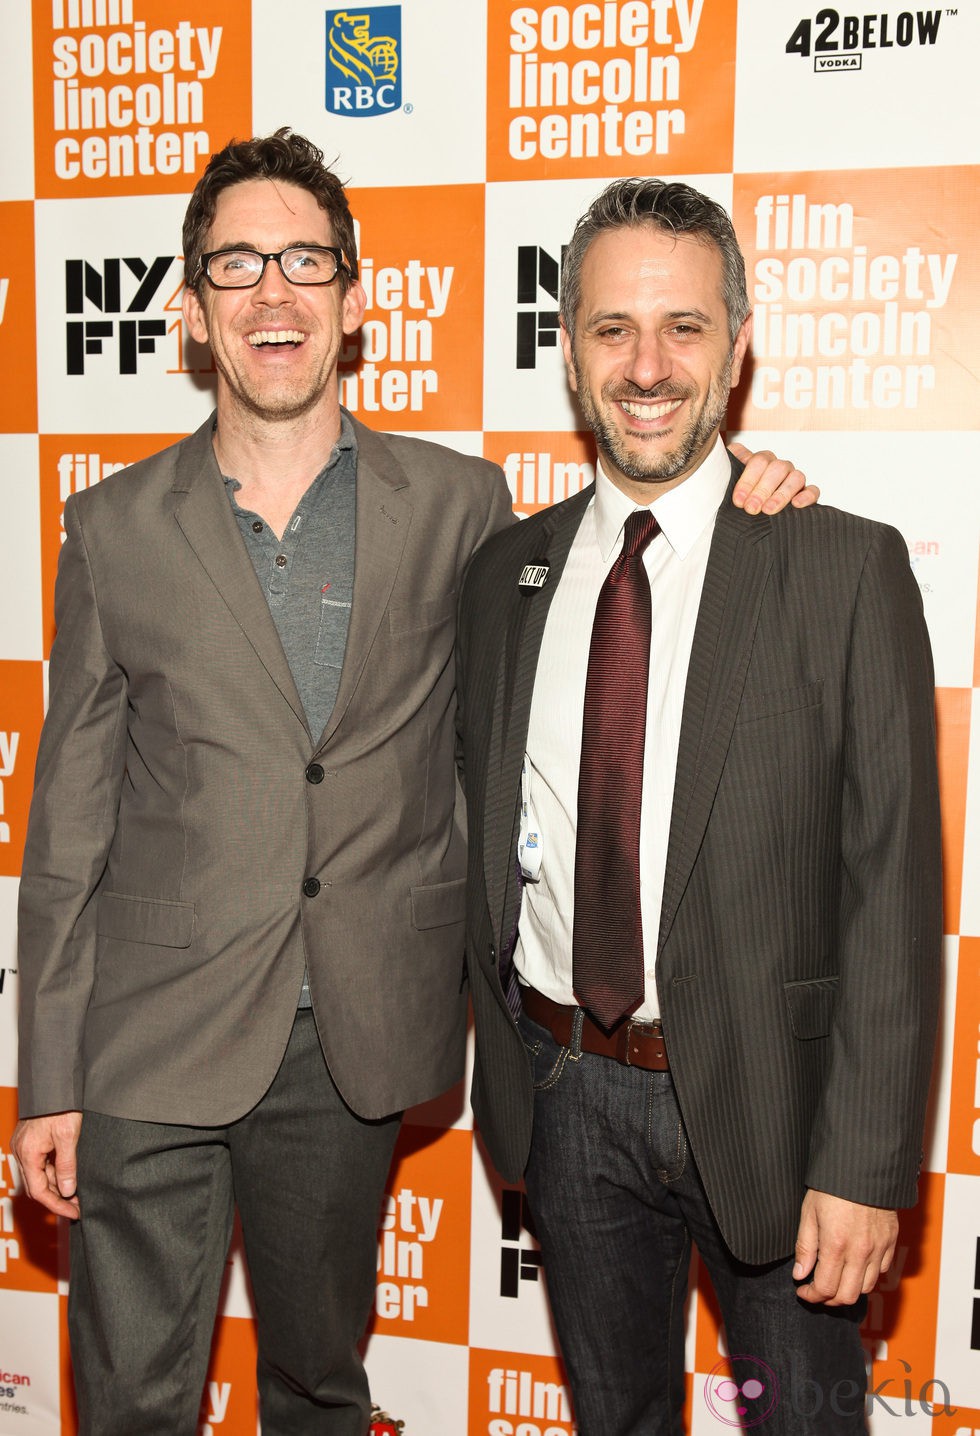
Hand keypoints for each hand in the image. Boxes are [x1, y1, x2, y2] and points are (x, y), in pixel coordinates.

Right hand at [11, 1111, 83, 1219]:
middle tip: (78, 1205)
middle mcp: (22, 1151)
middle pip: (37, 1185)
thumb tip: (68, 1190)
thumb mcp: (68, 1136)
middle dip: (57, 1197)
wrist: (53, 1081)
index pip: (39, 1191)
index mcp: (28, 1153)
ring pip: (39, 1174)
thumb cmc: (61, 1104)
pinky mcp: (29, 1138)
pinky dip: (53, 1170)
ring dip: (56, 1184)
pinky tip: (68, 1172)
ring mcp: (24, 1145)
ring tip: (77, 1190)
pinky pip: (39, 1162)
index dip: (57, 1205)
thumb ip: (67, 1165)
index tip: (74, 1212)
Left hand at [729, 442, 819, 513]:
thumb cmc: (739, 497)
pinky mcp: (806, 494)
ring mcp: (794, 479)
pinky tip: (796, 505)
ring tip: (769, 510)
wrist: (750, 514)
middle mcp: (779, 466)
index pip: (758, 461)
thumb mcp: (728, 481)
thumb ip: (726, 469)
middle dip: (762, 489)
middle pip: (777, 468)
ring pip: (796, 477)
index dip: (748, 480)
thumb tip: (725, 456)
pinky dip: (807, 496)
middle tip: (751, 508)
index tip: (738, 500)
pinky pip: (813, 490)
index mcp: (761, 460)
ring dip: (782, 494)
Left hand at [793, 1188, 897, 1305]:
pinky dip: (867, 1276)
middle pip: (847, 1296)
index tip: (802, 1290)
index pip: (825, 1288)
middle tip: (817, 1290)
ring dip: (849, 1290)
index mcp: (836, 1245)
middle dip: (829, 1299)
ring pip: (866, 1288)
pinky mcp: (891, 1241)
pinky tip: (854, 1265)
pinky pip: (881, 1271)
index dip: (811, 1296)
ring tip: (835, 1279)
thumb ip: (805, 1247)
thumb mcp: (809, 1212)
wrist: (862, 1166)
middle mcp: (860, 1252)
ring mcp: (878, 1248)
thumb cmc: (831, 1187)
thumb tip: (799, 1274)